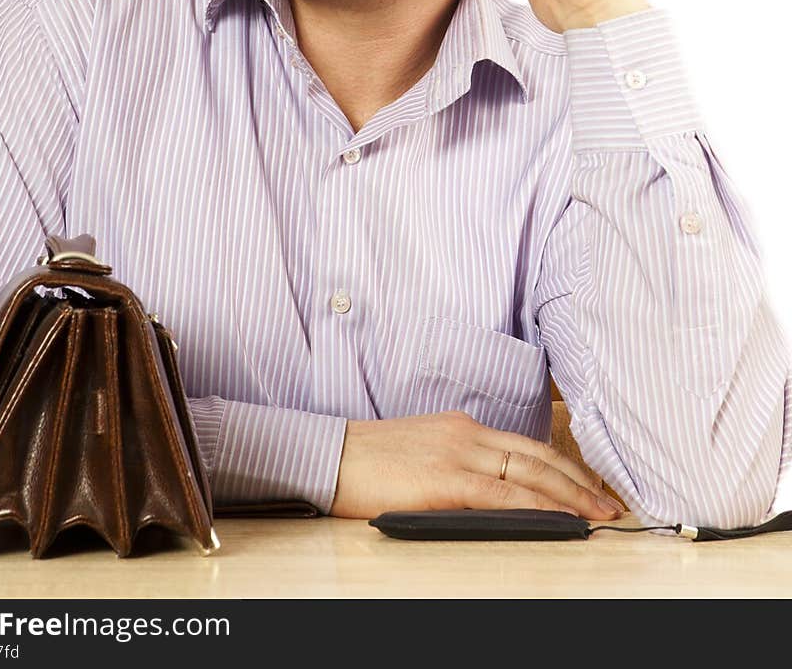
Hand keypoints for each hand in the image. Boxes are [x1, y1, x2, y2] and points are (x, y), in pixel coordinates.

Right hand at [328, 410, 624, 518]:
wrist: (331, 455)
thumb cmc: (369, 460)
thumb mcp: (422, 450)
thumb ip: (458, 461)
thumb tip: (491, 488)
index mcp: (462, 426)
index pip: (526, 445)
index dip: (564, 466)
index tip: (590, 484)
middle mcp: (467, 433)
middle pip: (537, 455)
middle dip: (580, 481)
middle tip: (611, 503)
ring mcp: (457, 454)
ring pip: (528, 473)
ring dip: (569, 496)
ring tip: (597, 515)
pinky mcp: (445, 480)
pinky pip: (501, 493)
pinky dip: (534, 505)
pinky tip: (555, 517)